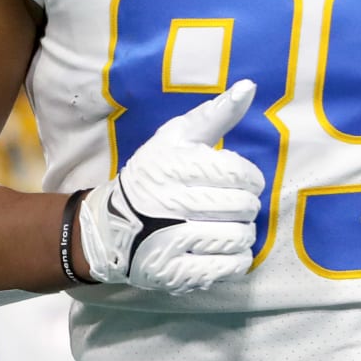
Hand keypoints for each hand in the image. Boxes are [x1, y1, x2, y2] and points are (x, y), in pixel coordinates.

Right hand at [76, 80, 263, 292]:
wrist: (110, 226)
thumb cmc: (153, 174)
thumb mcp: (176, 137)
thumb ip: (216, 114)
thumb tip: (249, 86)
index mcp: (175, 166)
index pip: (238, 173)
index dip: (251, 178)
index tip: (242, 181)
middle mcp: (171, 203)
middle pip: (242, 207)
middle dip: (247, 206)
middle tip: (234, 205)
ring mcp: (171, 242)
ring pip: (240, 238)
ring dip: (243, 232)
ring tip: (228, 226)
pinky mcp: (175, 274)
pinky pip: (229, 268)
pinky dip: (237, 259)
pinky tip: (225, 249)